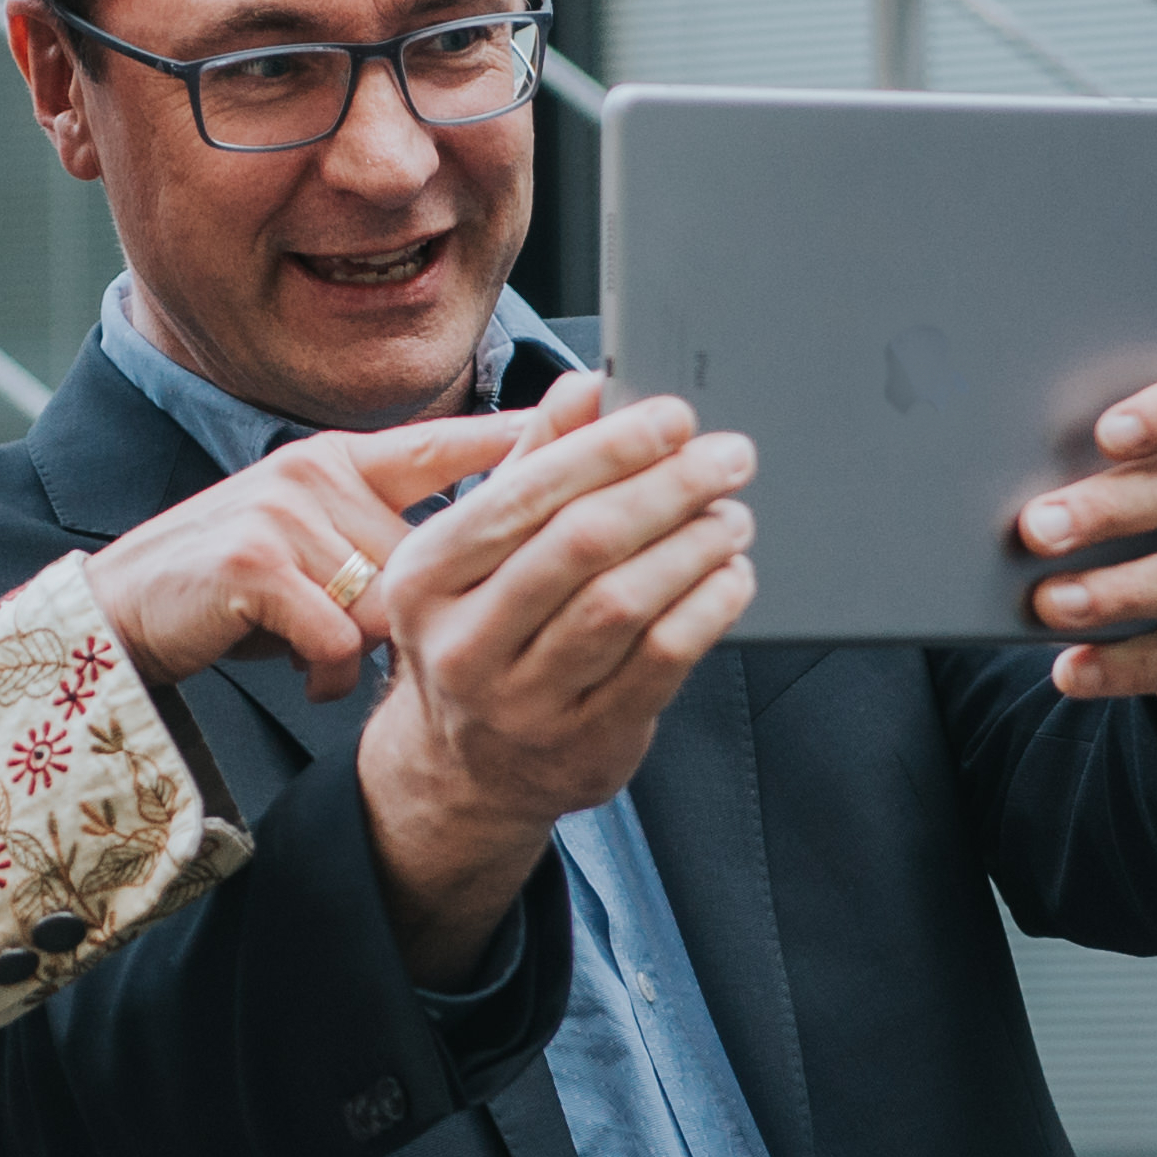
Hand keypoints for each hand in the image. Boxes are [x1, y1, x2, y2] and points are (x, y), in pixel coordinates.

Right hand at [83, 409, 531, 704]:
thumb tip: (458, 561)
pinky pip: (336, 634)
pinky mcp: (255, 563)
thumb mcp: (304, 542)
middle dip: (402, 614)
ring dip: (357, 647)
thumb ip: (373, 535)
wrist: (118, 616)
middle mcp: (316, 472)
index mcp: (336, 460)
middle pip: (424, 554)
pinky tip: (298, 673)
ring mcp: (283, 512)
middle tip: (353, 639)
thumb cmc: (223, 590)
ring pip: (385, 599)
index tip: (589, 420)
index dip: (518, 439)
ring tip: (313, 655)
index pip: (443, 443)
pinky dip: (324, 671)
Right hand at [359, 373, 757, 980]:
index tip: (673, 417)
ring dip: (694, 546)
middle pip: (582, 544)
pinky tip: (729, 576)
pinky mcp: (584, 742)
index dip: (610, 448)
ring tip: (730, 516)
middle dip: (666, 488)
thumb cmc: (478, 634)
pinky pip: (662, 660)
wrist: (462, 770)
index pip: (527, 495)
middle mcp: (464, 643)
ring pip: (625, 603)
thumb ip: (530, 465)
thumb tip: (583, 386)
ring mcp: (522, 701)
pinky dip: (708, 607)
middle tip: (726, 457)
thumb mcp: (473, 551)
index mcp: (426, 576)